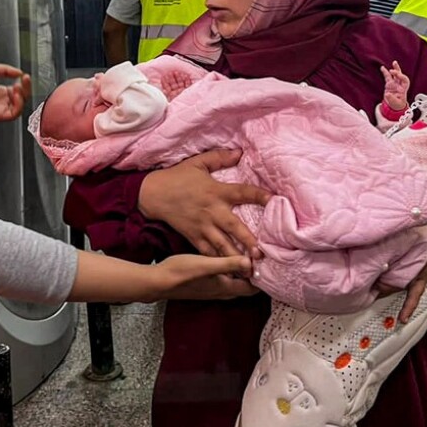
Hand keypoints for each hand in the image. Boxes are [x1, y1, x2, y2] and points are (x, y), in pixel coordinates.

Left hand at [0, 63, 31, 121]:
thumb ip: (6, 70)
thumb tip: (19, 72)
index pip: (17, 91)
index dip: (23, 84)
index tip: (24, 76)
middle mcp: (0, 102)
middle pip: (21, 99)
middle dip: (26, 89)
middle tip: (25, 80)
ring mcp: (0, 109)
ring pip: (20, 107)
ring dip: (23, 96)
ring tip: (18, 86)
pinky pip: (14, 114)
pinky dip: (18, 104)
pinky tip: (15, 94)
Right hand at [139, 149, 270, 258]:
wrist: (152, 195)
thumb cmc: (177, 177)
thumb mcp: (197, 163)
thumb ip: (219, 158)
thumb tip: (240, 152)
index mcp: (216, 192)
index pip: (242, 192)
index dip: (258, 195)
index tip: (274, 200)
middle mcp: (211, 211)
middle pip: (233, 227)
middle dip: (248, 240)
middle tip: (262, 253)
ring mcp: (202, 227)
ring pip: (222, 245)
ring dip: (236, 257)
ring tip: (250, 268)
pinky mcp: (193, 237)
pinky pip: (207, 252)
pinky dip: (218, 263)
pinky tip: (229, 273)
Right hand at [155, 255, 260, 300]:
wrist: (158, 282)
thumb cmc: (182, 272)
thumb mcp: (207, 264)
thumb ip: (228, 263)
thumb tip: (251, 262)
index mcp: (225, 287)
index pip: (252, 288)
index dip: (262, 278)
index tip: (270, 265)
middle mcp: (221, 292)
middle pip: (244, 287)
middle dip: (254, 277)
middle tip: (262, 261)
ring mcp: (211, 290)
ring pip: (233, 284)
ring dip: (242, 275)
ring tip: (248, 259)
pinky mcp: (203, 286)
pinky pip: (223, 281)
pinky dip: (230, 273)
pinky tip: (226, 261)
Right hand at [380, 61, 410, 111]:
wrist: (394, 106)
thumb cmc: (397, 105)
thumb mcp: (395, 103)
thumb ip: (391, 99)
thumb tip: (387, 94)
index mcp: (403, 89)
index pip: (405, 80)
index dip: (402, 76)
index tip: (396, 74)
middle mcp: (399, 85)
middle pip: (401, 75)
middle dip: (398, 71)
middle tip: (393, 70)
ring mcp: (394, 84)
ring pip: (395, 74)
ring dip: (395, 68)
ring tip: (394, 62)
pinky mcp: (389, 84)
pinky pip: (387, 77)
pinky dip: (385, 72)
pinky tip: (382, 68)